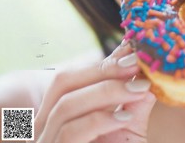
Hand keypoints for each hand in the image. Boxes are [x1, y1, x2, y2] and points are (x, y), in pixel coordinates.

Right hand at [34, 44, 155, 142]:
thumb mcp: (123, 120)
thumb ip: (126, 94)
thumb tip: (135, 57)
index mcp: (58, 110)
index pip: (69, 75)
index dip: (99, 61)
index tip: (131, 51)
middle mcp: (45, 124)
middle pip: (62, 83)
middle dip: (101, 70)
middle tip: (135, 64)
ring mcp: (48, 142)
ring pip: (65, 105)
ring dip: (106, 92)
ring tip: (138, 89)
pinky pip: (71, 133)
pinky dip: (100, 119)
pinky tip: (126, 117)